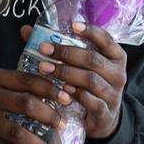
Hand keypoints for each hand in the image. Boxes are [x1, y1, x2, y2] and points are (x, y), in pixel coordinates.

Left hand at [20, 22, 126, 139]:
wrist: (102, 118)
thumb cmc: (88, 85)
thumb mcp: (79, 65)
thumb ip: (56, 47)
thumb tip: (26, 30)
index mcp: (115, 57)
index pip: (106, 39)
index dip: (90, 31)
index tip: (72, 25)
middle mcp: (118, 73)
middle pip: (93, 59)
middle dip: (67, 53)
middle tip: (44, 49)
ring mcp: (113, 94)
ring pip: (90, 80)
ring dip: (65, 73)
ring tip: (45, 69)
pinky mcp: (106, 112)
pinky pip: (91, 102)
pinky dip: (76, 95)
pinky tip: (61, 90)